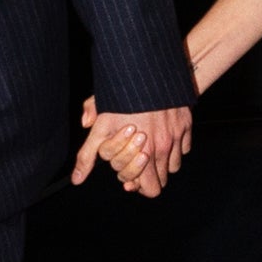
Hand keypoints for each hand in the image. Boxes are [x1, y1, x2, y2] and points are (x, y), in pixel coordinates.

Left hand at [73, 98, 192, 195]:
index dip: (139, 185)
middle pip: (163, 180)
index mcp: (144, 155)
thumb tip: (76, 179)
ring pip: (174, 165)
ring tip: (148, 148)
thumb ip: (88, 155)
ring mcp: (177, 136)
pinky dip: (175, 146)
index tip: (129, 175)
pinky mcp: (185, 123)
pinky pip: (185, 147)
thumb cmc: (120, 99)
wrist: (145, 72)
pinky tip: (161, 135)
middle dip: (148, 174)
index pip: (151, 190)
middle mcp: (164, 148)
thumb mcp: (100, 127)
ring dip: (162, 161)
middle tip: (135, 161)